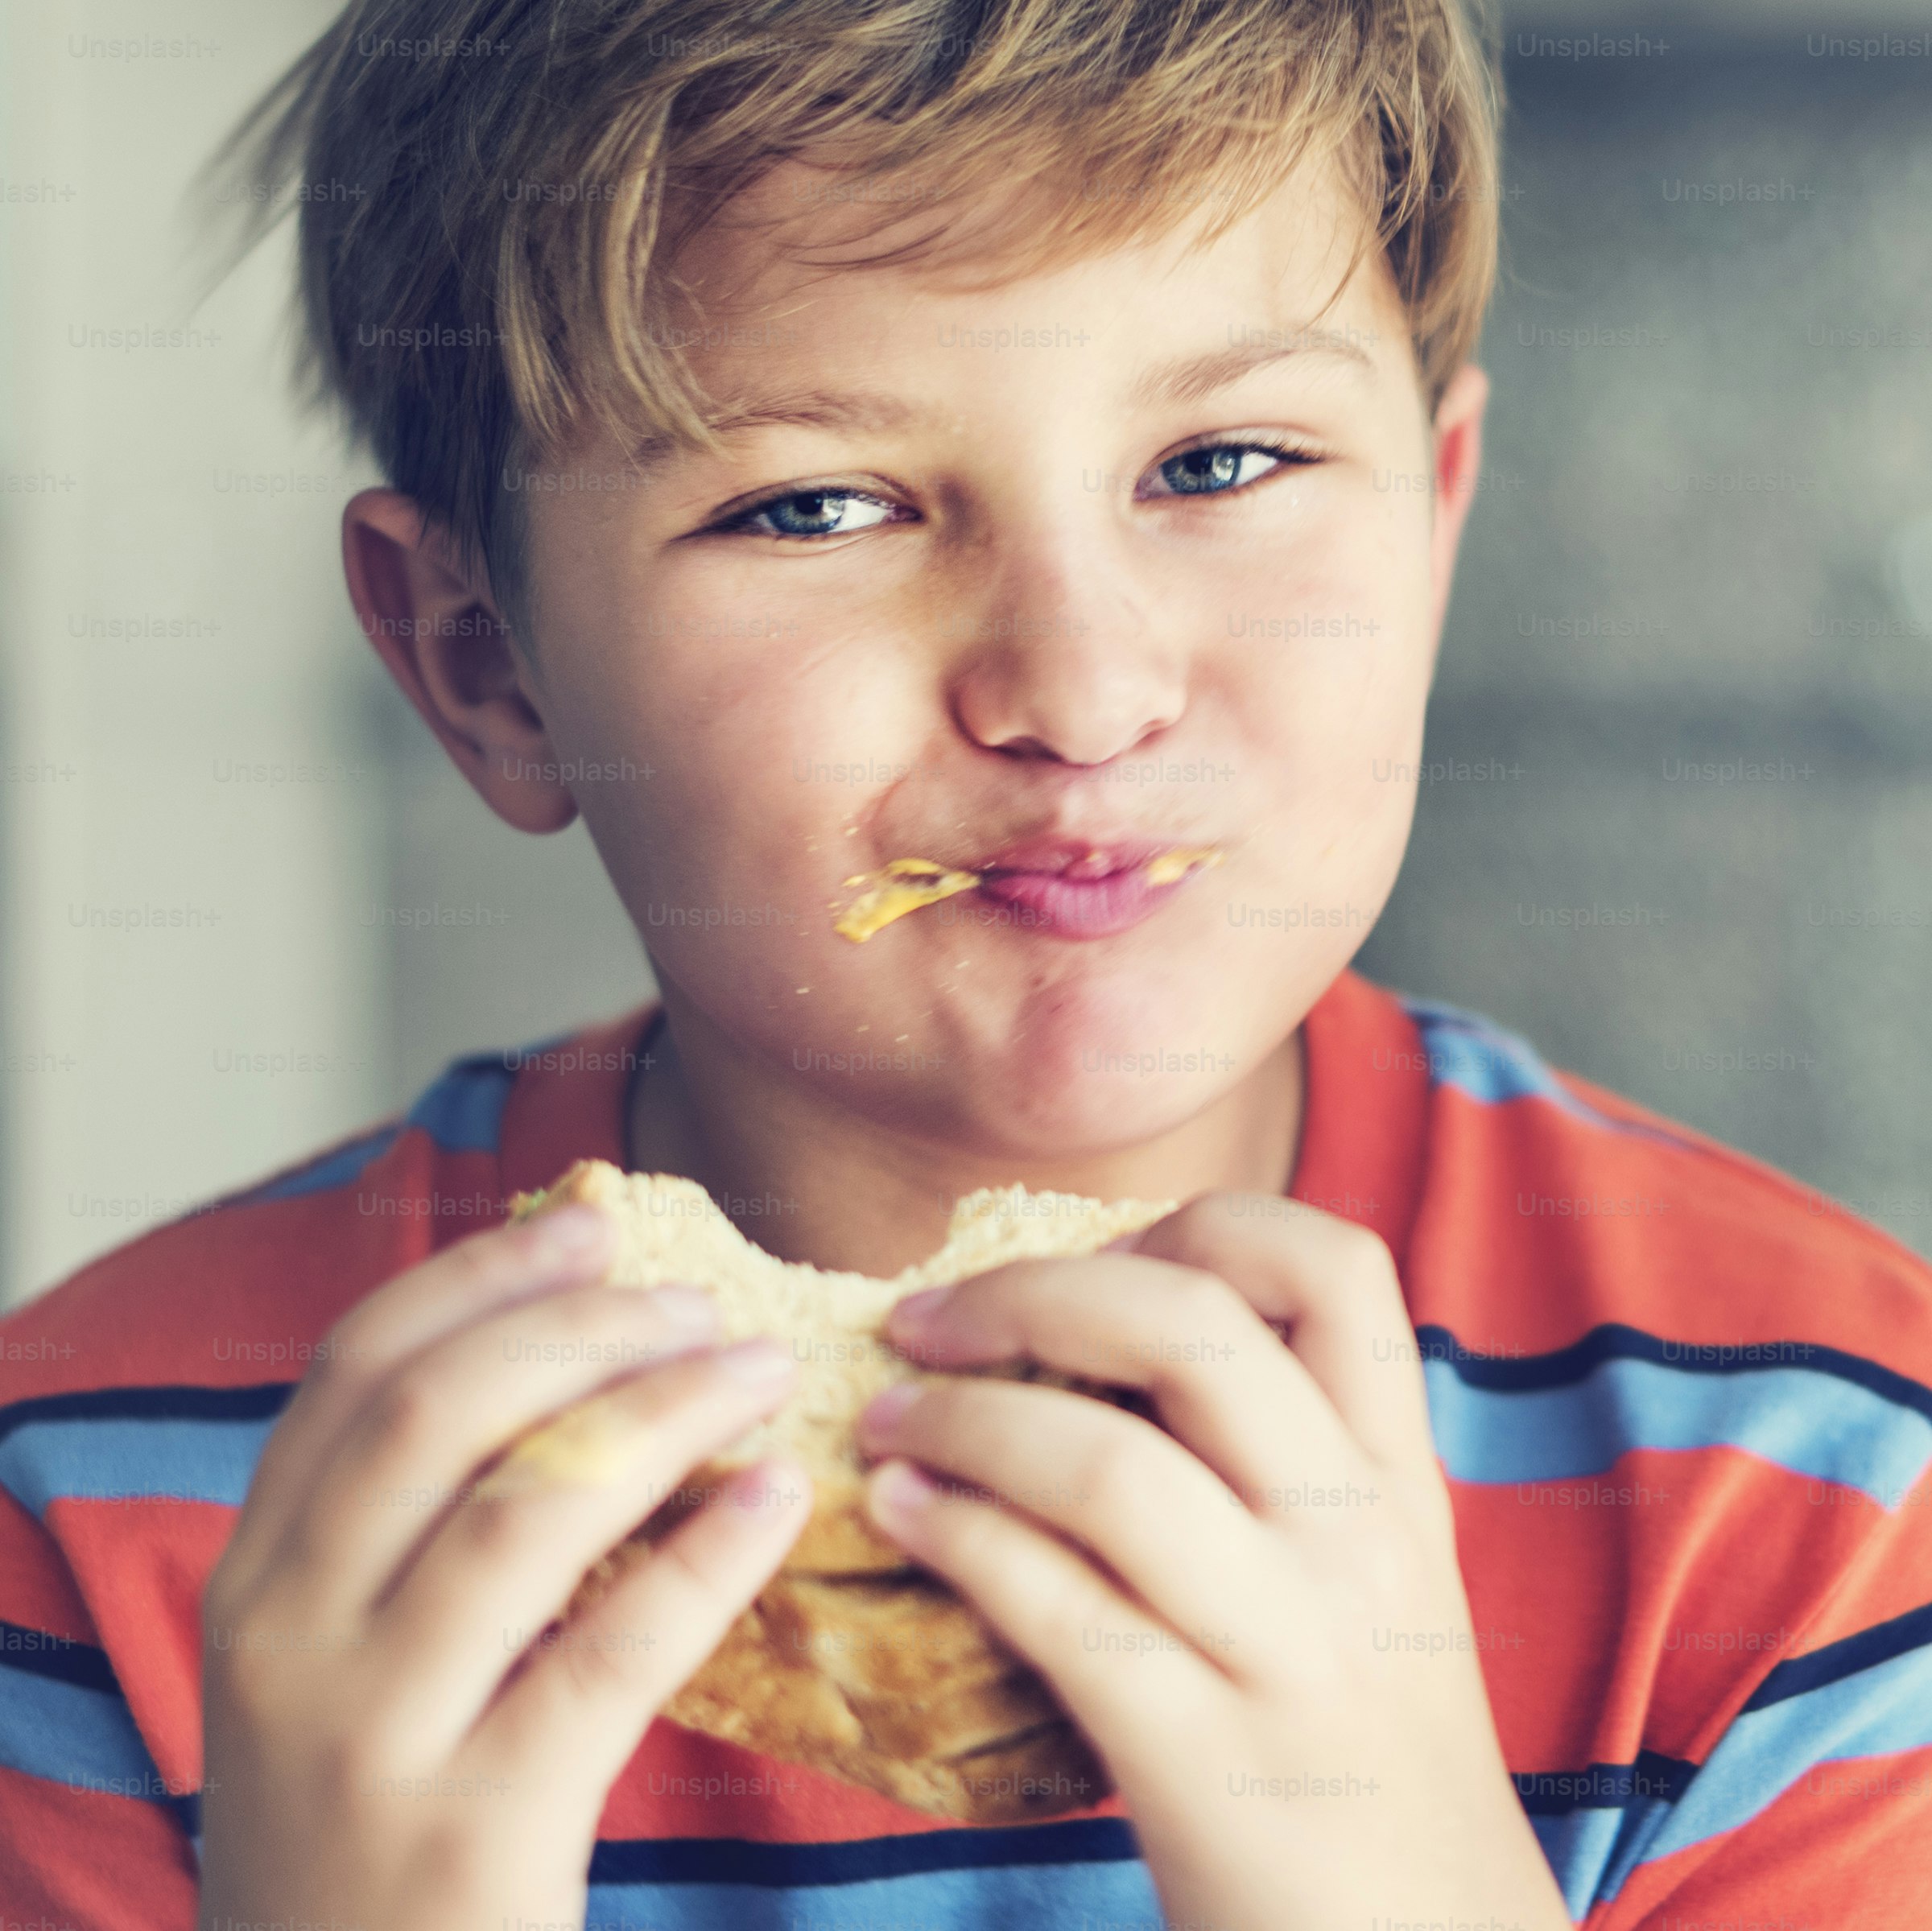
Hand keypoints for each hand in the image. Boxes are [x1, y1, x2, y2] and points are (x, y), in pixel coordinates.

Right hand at [199, 1205, 807, 1930]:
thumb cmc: (372, 1830)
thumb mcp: (338, 1666)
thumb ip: (407, 1531)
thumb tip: (567, 1360)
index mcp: (256, 1579)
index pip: (355, 1370)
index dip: (480, 1276)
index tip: (593, 1224)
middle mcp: (285, 1642)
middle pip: (439, 1412)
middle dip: (584, 1328)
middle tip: (700, 1300)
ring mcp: (367, 1741)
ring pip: (526, 1509)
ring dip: (662, 1411)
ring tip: (758, 1370)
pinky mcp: (470, 1837)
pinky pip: (610, 1656)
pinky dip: (708, 1556)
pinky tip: (778, 1496)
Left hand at [856, 1196, 1569, 1930]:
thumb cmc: (1362, 1746)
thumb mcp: (1367, 1575)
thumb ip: (1275, 1456)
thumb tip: (1084, 1338)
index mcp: (1394, 1477)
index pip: (1335, 1264)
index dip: (1199, 1220)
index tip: (1095, 1257)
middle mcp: (1356, 1540)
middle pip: (1189, 1328)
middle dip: (1028, 1294)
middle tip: (927, 1319)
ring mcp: (1290, 1652)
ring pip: (1108, 1465)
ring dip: (961, 1421)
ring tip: (887, 1420)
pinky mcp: (1210, 1769)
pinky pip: (1057, 1610)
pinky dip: (955, 1536)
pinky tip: (898, 1514)